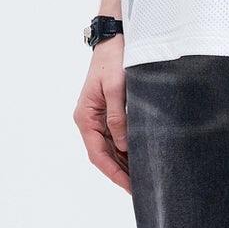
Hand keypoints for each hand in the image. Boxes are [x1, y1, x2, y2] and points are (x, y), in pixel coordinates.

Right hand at [74, 36, 129, 190]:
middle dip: (121, 173)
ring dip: (124, 164)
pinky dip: (127, 149)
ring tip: (143, 179)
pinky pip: (116, 137)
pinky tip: (140, 158)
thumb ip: (118, 117)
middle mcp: (89, 120)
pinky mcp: (109, 112)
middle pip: (104, 155)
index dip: (114, 173)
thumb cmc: (113, 59)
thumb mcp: (115, 88)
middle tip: (142, 189)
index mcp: (85, 117)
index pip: (98, 154)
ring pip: (111, 149)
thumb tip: (123, 145)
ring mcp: (98, 117)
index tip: (130, 186)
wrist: (115, 38)